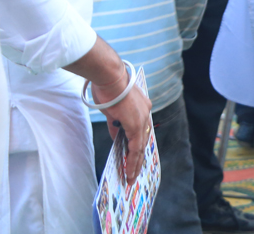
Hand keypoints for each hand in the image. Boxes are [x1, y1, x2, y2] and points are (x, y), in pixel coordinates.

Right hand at [93, 67, 152, 184]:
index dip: (137, 144)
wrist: (109, 77)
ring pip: (140, 147)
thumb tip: (117, 138)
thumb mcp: (112, 109)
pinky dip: (131, 161)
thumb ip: (116, 124)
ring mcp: (142, 120)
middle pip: (143, 140)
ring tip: (130, 177)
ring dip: (135, 163)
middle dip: (137, 158)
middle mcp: (145, 113)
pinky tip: (128, 171)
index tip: (134, 156)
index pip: (140, 130)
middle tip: (133, 173)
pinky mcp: (136, 126)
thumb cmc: (107, 87)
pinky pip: (135, 148)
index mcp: (142, 107)